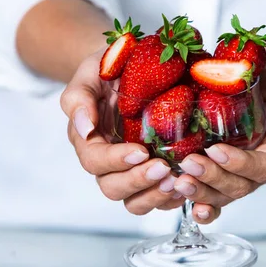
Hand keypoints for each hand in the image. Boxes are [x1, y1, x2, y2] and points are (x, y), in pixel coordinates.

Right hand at [60, 49, 184, 215]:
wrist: (134, 66)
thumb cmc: (111, 68)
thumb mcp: (92, 72)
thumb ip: (79, 97)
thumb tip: (84, 127)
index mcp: (89, 140)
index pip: (95, 161)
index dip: (115, 161)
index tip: (139, 152)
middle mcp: (108, 161)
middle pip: (112, 187)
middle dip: (137, 181)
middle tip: (163, 169)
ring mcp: (130, 170)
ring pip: (134, 200)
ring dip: (154, 195)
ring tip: (176, 181)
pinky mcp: (152, 174)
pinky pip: (157, 198)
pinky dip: (170, 198)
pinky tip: (186, 187)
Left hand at [173, 54, 265, 223]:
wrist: (259, 69)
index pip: (263, 168)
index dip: (239, 164)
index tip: (214, 150)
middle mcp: (260, 165)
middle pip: (240, 186)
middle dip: (213, 178)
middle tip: (188, 163)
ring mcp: (239, 171)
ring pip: (223, 194)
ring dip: (201, 192)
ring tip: (178, 182)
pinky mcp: (221, 169)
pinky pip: (213, 195)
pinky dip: (199, 203)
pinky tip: (181, 199)